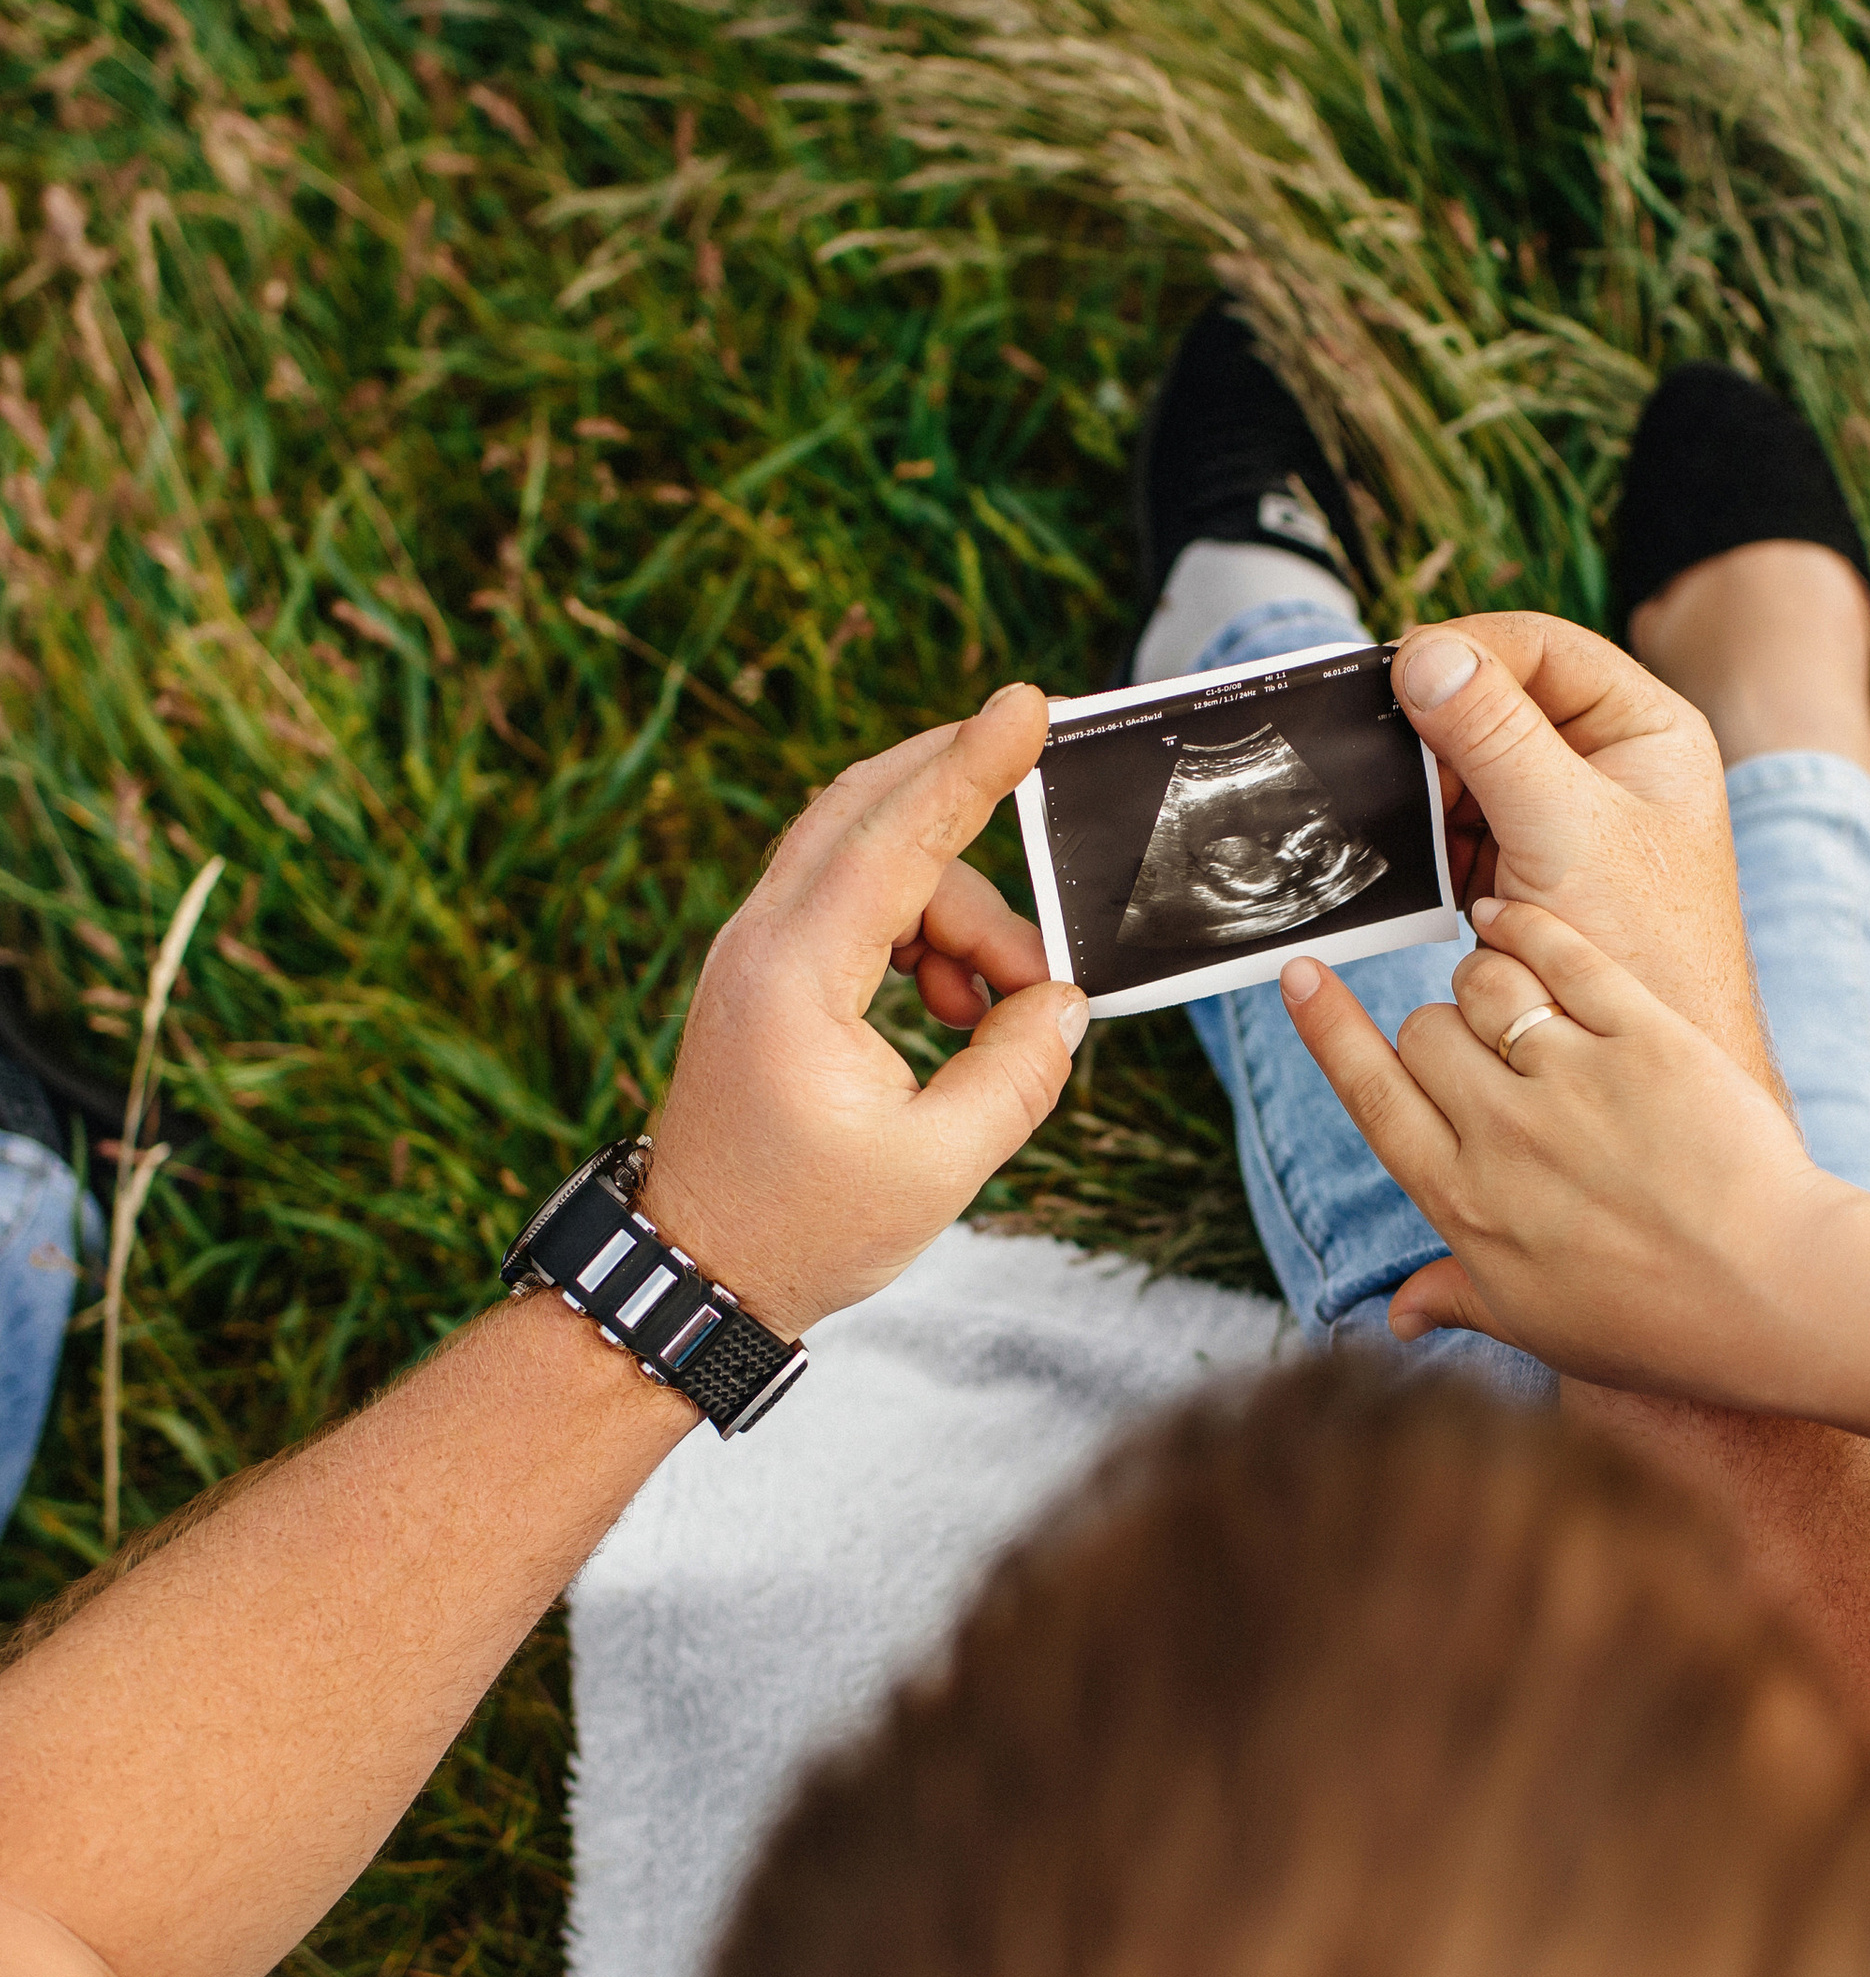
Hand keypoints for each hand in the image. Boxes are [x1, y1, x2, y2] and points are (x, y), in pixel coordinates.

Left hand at [644, 683, 1086, 1337]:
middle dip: (960, 784)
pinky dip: (923, 932)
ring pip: (875, 862)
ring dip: (960, 909)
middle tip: (1041, 757)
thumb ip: (1017, 1071)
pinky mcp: (771, 974)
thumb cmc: (803, 1230)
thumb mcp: (938, 1167)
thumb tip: (1065, 1002)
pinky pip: (858, 904)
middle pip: (867, 808)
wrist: (697, 1270)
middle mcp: (762, 943)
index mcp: (795, 978)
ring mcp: (758, 952)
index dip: (970, 768)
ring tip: (999, 1010)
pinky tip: (956, 1007)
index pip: (893, 840)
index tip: (1028, 706)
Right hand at [1284, 896, 1855, 1403]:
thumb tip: (1397, 1316)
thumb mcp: (1537, 1325)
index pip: (1369, 1093)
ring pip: (1484, 983)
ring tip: (1514, 994)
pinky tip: (1516, 914)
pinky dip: (1529, 924)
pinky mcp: (1644, 1037)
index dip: (1326, 1029)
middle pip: (1423, 1032)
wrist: (1778, 1299)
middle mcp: (1503, 1133)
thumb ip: (1459, 1296)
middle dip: (1437, 1029)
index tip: (1299, 974)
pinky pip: (1563, 954)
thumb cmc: (1658, 1325)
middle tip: (1481, 1047)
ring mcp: (1573, 1079)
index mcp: (1463, 1201)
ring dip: (1488, 978)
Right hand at [1392, 612, 1772, 1085]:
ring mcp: (1560, 816)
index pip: (1543, 648)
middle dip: (1436, 727)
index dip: (1469, 651)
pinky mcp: (1522, 866)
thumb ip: (1495, 737)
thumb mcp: (1566, 829)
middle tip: (1383, 749)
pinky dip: (1425, 834)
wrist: (1643, 1078)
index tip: (1398, 673)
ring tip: (1399, 813)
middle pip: (1494, 701)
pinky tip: (1411, 857)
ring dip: (1426, 786)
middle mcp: (1606, 761)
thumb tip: (1424, 655)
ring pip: (1465, 765)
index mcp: (1645, 729)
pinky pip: (1455, 824)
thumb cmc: (1644, 949)